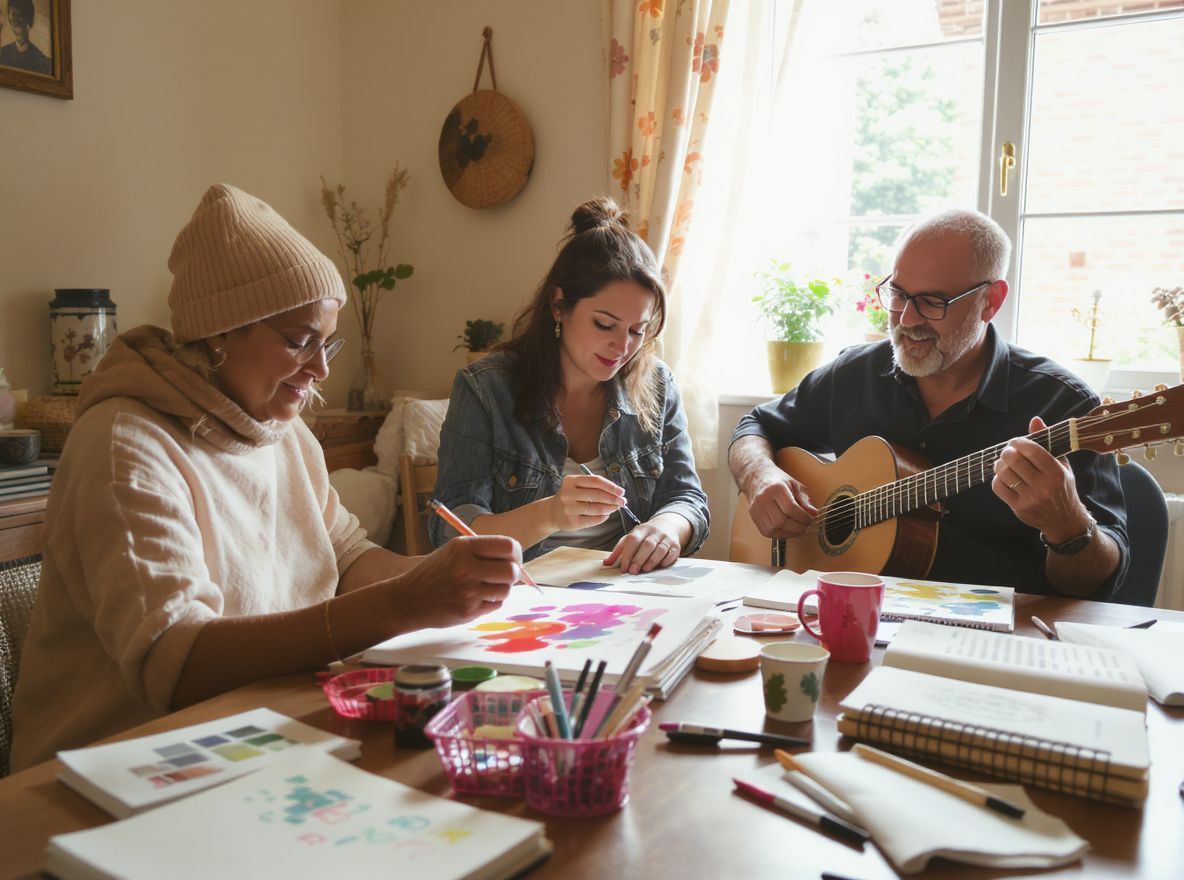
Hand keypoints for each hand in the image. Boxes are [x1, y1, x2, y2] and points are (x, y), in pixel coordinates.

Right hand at [391, 535, 522, 628]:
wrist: (406, 600)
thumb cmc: (434, 574)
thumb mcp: (453, 552)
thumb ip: (481, 552)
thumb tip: (515, 558)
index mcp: (464, 547)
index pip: (508, 546)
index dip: (515, 553)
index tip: (513, 559)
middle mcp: (466, 567)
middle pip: (511, 570)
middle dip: (513, 573)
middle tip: (505, 576)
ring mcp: (467, 590)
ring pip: (506, 590)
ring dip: (501, 589)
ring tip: (486, 587)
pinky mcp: (467, 610)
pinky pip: (495, 605)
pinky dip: (491, 602)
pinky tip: (476, 598)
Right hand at [547, 474, 623, 531]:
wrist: (552, 512)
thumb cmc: (571, 497)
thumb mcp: (577, 486)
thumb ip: (594, 487)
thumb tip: (618, 493)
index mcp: (571, 481)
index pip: (595, 481)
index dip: (611, 486)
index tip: (621, 491)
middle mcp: (568, 493)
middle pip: (597, 495)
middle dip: (613, 498)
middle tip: (623, 501)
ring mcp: (569, 509)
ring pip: (595, 508)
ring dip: (609, 508)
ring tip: (616, 508)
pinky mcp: (571, 522)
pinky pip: (592, 520)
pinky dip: (602, 517)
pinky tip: (606, 515)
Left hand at [605, 519, 681, 573]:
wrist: (668, 525)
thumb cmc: (645, 536)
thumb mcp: (631, 538)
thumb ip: (619, 551)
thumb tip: (606, 563)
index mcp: (640, 530)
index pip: (633, 540)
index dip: (628, 555)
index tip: (624, 568)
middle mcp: (654, 532)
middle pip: (647, 545)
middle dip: (639, 559)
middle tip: (633, 571)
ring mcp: (666, 538)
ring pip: (660, 549)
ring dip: (652, 560)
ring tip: (645, 569)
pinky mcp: (676, 545)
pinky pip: (672, 553)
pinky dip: (666, 560)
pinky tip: (660, 566)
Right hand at [745, 472, 817, 539]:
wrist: (757, 478)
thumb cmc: (777, 481)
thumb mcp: (794, 485)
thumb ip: (804, 500)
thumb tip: (813, 514)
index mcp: (775, 488)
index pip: (791, 508)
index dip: (804, 517)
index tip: (811, 519)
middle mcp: (763, 499)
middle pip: (782, 521)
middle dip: (798, 527)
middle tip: (806, 525)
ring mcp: (756, 509)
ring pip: (774, 529)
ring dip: (790, 533)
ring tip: (798, 528)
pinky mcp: (754, 517)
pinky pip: (768, 532)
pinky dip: (780, 534)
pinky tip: (788, 529)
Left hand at [992, 416, 1092, 540]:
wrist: (1064, 520)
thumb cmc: (1062, 488)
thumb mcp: (1061, 465)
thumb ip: (1047, 442)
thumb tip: (1035, 420)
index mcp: (1056, 473)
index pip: (1032, 450)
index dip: (1019, 442)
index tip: (1016, 442)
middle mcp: (1044, 486)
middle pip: (1015, 460)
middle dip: (1007, 451)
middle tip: (1008, 451)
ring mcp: (1030, 498)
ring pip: (1004, 473)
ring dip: (1000, 464)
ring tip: (1004, 462)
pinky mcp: (1019, 508)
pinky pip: (999, 487)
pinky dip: (997, 478)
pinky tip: (1004, 476)